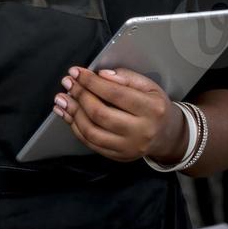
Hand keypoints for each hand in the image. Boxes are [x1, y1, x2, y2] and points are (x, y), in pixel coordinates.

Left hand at [54, 67, 185, 162]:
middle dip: (79, 96)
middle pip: (101, 114)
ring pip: (92, 132)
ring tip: (61, 98)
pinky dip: (75, 127)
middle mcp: (141, 132)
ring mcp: (129, 148)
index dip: (92, 82)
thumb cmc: (154, 106)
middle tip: (67, 83)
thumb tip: (102, 75)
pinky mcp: (119, 156)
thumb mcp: (148, 86)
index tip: (76, 72)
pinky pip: (91, 143)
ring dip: (72, 113)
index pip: (116, 94)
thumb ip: (126, 77)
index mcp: (152, 110)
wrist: (166, 135)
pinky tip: (67, 113)